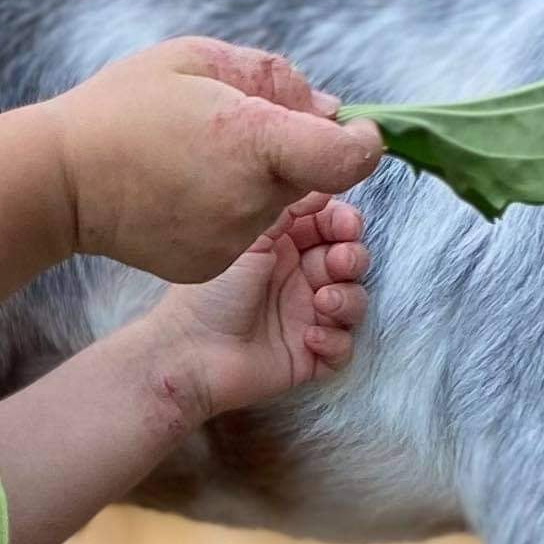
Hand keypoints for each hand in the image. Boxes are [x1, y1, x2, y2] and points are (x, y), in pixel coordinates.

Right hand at [51, 39, 380, 282]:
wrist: (58, 180)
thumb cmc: (122, 107)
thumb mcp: (196, 58)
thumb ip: (273, 77)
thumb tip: (327, 110)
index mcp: (255, 141)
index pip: (349, 158)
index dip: (362, 142)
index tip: (352, 130)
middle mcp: (252, 199)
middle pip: (309, 176)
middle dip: (291, 150)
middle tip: (237, 127)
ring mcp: (231, 240)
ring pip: (274, 205)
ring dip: (256, 181)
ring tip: (196, 160)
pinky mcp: (210, 264)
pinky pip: (242, 232)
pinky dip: (227, 211)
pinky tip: (181, 193)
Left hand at [143, 193, 370, 423]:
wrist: (190, 354)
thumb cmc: (211, 294)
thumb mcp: (249, 240)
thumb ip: (286, 209)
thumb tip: (321, 187)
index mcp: (283, 248)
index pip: (330, 228)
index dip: (344, 225)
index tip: (346, 226)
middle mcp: (298, 280)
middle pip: (348, 262)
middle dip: (352, 258)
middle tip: (339, 262)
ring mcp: (305, 318)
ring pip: (353, 302)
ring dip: (348, 299)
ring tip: (323, 303)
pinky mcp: (308, 355)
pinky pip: (343, 348)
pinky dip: (335, 342)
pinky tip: (309, 338)